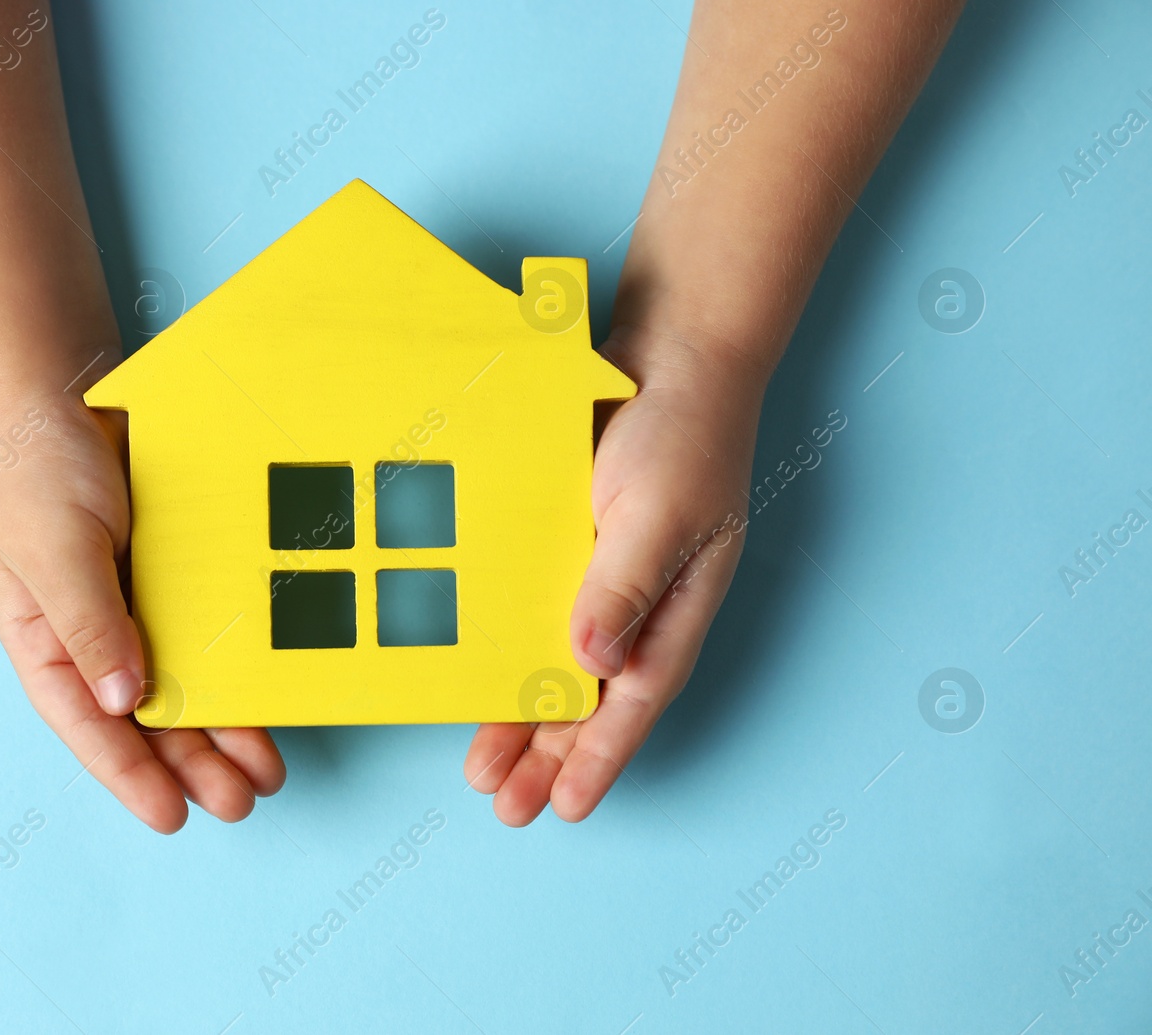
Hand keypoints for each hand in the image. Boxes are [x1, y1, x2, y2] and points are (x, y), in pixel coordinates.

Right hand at [0, 393, 284, 832]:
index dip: (127, 773)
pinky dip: (240, 675)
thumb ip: (87, 622)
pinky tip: (271, 706)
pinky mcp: (184, 587)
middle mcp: (97, 640)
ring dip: (224, 735)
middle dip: (192, 766)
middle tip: (239, 804)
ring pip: (187, 690)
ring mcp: (143, 614)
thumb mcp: (53, 548)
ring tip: (265, 777)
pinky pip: (215, 641)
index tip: (170, 816)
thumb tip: (120, 701)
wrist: (76, 398)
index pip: (85, 723)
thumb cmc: (41, 472)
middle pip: (145, 720)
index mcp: (45, 643)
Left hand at [464, 335, 762, 824]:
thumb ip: (624, 586)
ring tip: (482, 770)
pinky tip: (471, 679)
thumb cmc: (681, 429)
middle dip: (550, 757)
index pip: (635, 699)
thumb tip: (592, 665)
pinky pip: (528, 611)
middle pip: (590, 697)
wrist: (669, 346)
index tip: (566, 808)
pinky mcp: (560, 543)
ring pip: (553, 665)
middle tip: (505, 806)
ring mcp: (596, 574)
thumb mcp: (658, 510)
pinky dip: (504, 650)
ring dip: (522, 717)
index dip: (600, 757)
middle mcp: (635, 601)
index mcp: (674, 605)